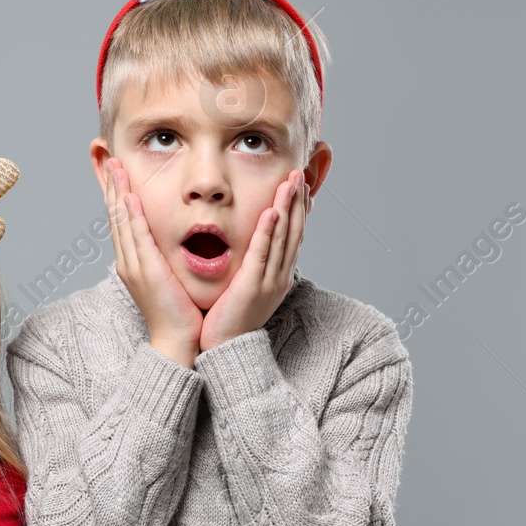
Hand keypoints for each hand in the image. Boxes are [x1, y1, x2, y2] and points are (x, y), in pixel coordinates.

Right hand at [104, 158, 201, 365]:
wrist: (176, 341)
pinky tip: (131, 198)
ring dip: (119, 193)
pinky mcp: (145, 272)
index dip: (118, 195)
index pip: (122, 222)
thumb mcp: (168, 277)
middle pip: (116, 217)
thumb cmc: (178, 311)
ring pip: (122, 223)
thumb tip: (170, 240)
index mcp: (132, 262)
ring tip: (116, 168)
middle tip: (111, 160)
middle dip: (113, 187)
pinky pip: (137, 239)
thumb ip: (165, 257)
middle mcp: (127, 261)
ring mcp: (133, 266)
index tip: (118, 173)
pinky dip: (132, 217)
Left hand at [199, 170, 305, 351]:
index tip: (299, 186)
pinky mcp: (252, 286)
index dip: (298, 209)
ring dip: (288, 207)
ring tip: (291, 182)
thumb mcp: (247, 288)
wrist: (227, 350)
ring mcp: (269, 281)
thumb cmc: (230, 319)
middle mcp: (280, 276)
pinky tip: (272, 211)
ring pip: (283, 238)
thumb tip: (250, 247)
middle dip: (297, 201)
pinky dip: (268, 231)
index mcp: (279, 276)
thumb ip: (252, 266)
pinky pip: (262, 253)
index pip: (293, 236)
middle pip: (294, 231)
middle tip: (299, 174)